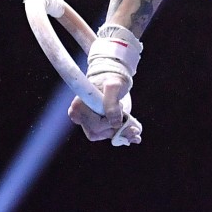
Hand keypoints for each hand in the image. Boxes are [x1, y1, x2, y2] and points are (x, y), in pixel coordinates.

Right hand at [67, 23, 142, 143]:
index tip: (123, 118)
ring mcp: (85, 120)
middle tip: (132, 125)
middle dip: (116, 130)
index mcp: (79, 106)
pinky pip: (104, 134)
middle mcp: (78, 115)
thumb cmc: (110, 78)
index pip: (96, 126)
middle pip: (98, 132)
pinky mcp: (93, 122)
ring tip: (133, 128)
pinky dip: (118, 134)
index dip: (110, 124)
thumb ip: (112, 103)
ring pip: (101, 135)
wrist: (111, 76)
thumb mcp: (113, 86)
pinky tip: (131, 135)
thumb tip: (115, 123)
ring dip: (118, 134)